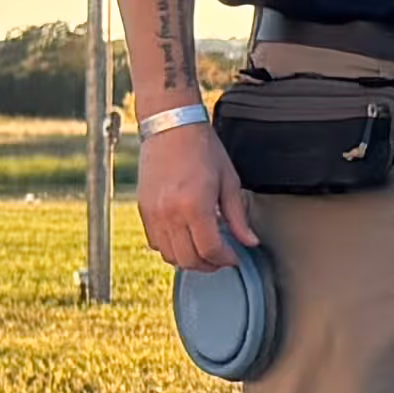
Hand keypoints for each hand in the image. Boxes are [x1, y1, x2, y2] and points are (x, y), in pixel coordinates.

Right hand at [137, 119, 257, 271]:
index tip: (235, 258)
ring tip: (205, 250)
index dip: (225, 259)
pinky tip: (186, 238)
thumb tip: (250, 242)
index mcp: (195, 206)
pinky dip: (171, 247)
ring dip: (188, 259)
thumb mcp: (229, 182)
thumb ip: (237, 217)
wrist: (171, 128)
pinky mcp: (143, 209)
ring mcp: (153, 213)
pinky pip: (154, 242)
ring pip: (169, 255)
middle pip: (188, 258)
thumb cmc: (204, 150)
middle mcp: (170, 214)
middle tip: (222, 259)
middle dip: (208, 264)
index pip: (209, 249)